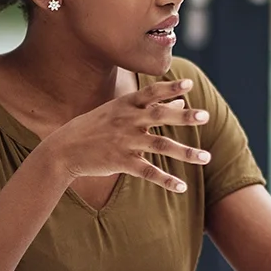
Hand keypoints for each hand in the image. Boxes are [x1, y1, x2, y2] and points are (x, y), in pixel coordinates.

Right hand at [41, 78, 210, 192]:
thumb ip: (151, 106)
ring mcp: (124, 142)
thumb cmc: (95, 127)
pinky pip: (148, 172)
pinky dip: (166, 180)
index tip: (189, 84)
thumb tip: (181, 100)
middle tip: (206, 116)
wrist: (63, 149)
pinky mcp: (121, 162)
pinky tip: (182, 186)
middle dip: (183, 117)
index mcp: (126, 105)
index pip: (151, 93)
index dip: (170, 87)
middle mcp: (127, 121)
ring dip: (185, 152)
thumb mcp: (119, 111)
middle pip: (159, 116)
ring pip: (160, 146)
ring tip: (206, 158)